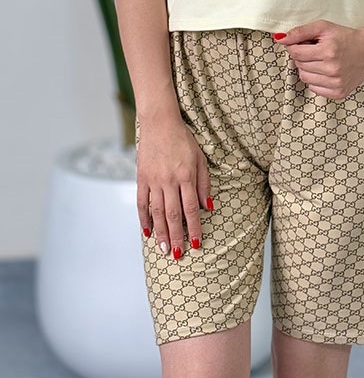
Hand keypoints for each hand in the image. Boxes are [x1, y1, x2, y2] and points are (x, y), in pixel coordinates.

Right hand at [136, 114, 212, 258]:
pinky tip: (146, 232)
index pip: (191, 208)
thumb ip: (204, 183)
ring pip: (156, 212)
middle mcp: (169, 180)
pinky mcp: (141, 178)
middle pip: (173, 215)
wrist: (159, 123)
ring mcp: (153, 180)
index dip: (194, 227)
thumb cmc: (183, 140)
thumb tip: (208, 206)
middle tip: (178, 254)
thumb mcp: (200, 158)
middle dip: (176, 236)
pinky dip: (143, 218)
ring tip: (164, 249)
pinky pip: (141, 202)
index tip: (196, 243)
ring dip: (160, 232)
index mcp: (186, 176)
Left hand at [273, 18, 363, 99]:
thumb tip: (279, 39)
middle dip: (303, 57)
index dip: (295, 47)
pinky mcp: (339, 93)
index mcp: (328, 50)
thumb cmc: (345, 36)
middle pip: (299, 65)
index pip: (295, 52)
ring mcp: (337, 83)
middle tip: (316, 51)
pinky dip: (316, 80)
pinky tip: (326, 72)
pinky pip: (314, 89)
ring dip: (308, 69)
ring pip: (304, 78)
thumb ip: (300, 31)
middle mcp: (332, 69)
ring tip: (321, 61)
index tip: (304, 43)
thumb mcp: (324, 27)